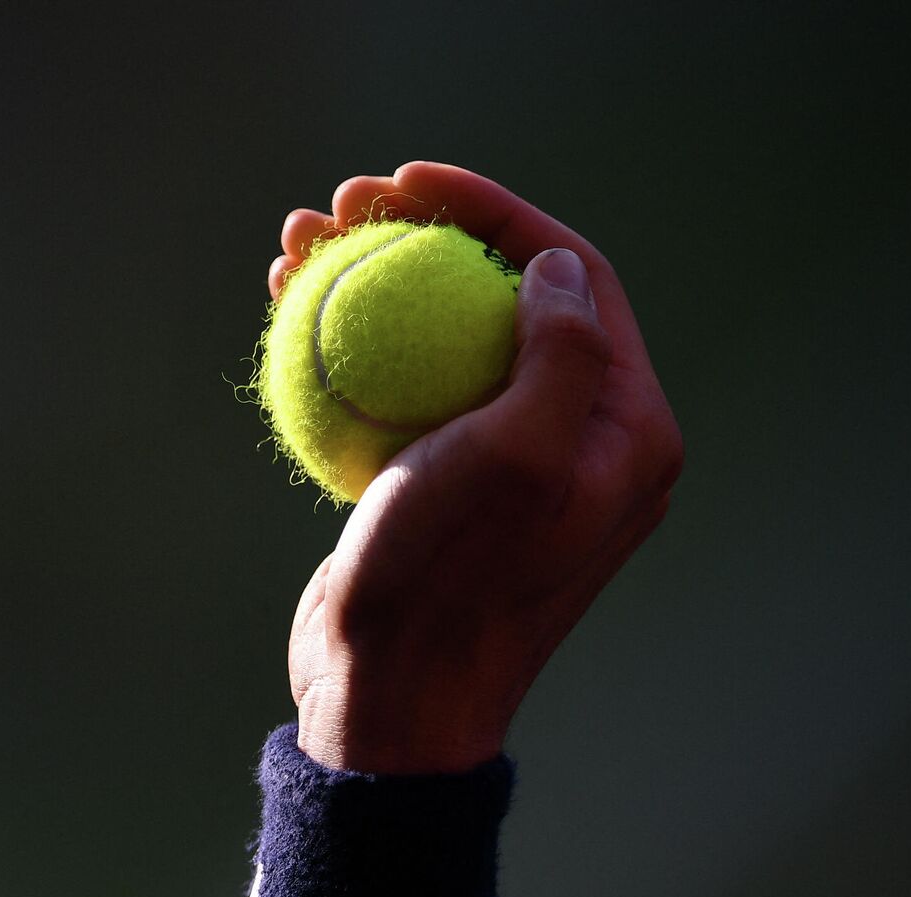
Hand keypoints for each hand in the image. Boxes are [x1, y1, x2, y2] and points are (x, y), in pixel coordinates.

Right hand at [276, 162, 683, 773]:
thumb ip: (564, 353)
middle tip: (343, 205)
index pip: (574, 277)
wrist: (387, 701)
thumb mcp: (519, 456)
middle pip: (498, 297)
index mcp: (624, 429)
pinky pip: (400, 391)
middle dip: (419, 234)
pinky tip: (286, 310)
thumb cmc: (451, 581)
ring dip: (367, 281)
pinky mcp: (440, 487)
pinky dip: (346, 347)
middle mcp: (575, 440)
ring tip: (293, 247)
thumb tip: (557, 266)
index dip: (494, 210)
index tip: (410, 180)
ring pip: (438, 339)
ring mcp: (503, 464)